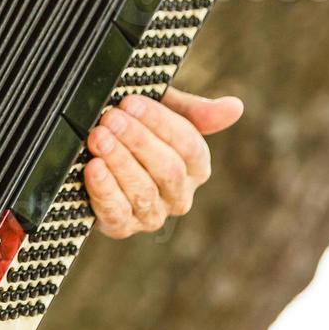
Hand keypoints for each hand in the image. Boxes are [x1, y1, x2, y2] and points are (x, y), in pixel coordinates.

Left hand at [85, 89, 243, 238]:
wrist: (94, 155)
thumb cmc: (136, 130)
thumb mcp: (162, 112)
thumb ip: (195, 110)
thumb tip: (235, 107)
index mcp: (197, 166)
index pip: (189, 145)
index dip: (159, 122)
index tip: (131, 102)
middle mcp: (180, 195)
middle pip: (168, 169)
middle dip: (137, 140)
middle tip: (111, 118)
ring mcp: (152, 215)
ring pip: (143, 191)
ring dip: (119, 161)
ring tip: (98, 137)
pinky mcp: (123, 227)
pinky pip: (117, 212)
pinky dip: (105, 189)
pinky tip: (93, 167)